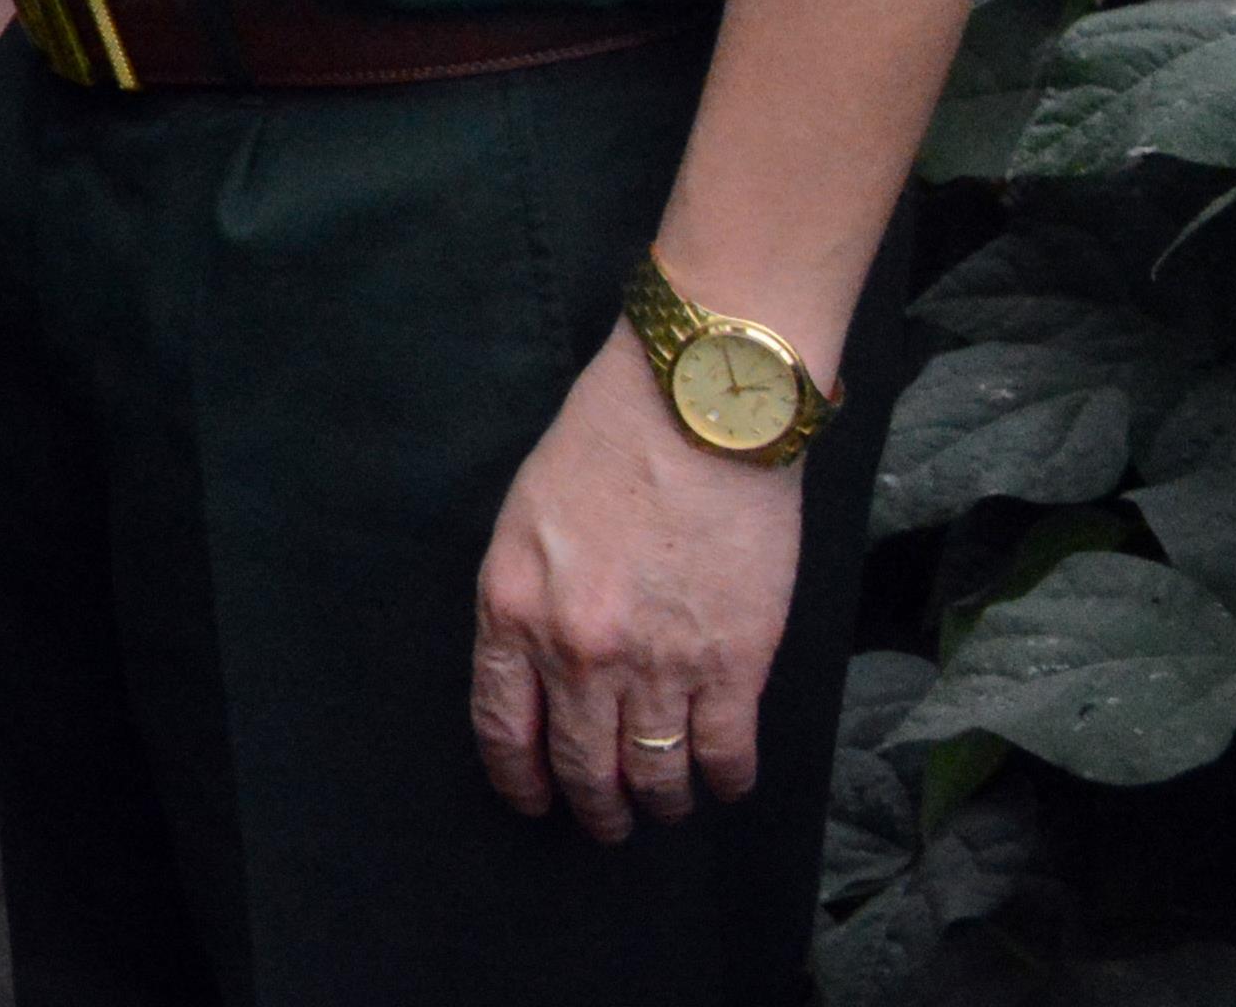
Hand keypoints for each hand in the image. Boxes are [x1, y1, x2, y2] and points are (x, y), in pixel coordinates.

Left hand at [471, 339, 799, 836]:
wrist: (697, 411)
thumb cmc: (606, 447)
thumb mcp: (524, 520)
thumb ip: (525, 601)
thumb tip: (538, 670)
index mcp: (512, 609)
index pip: (503, 728)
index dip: (519, 779)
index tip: (532, 799)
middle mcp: (578, 652)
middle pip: (580, 766)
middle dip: (593, 809)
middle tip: (605, 824)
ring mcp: (658, 665)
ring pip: (654, 775)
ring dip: (657, 804)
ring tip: (662, 808)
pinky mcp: (733, 663)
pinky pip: (725, 755)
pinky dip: (723, 782)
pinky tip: (721, 784)